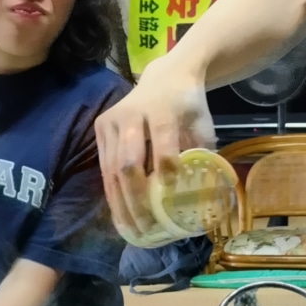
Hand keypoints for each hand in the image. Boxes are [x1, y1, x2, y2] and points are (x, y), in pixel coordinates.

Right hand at [96, 60, 216, 237]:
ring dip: (121, 203)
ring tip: (131, 229)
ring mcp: (113, 120)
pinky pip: (104, 167)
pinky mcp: (101, 127)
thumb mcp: (202, 124)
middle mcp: (132, 114)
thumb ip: (202, 154)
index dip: (166, 170)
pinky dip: (113, 193)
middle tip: (146, 228)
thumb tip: (204, 194)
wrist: (166, 76)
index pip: (162, 142)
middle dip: (136, 199)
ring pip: (112, 169)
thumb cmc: (187, 106)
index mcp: (162, 109)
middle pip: (129, 162)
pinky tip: (120, 214)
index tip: (172, 197)